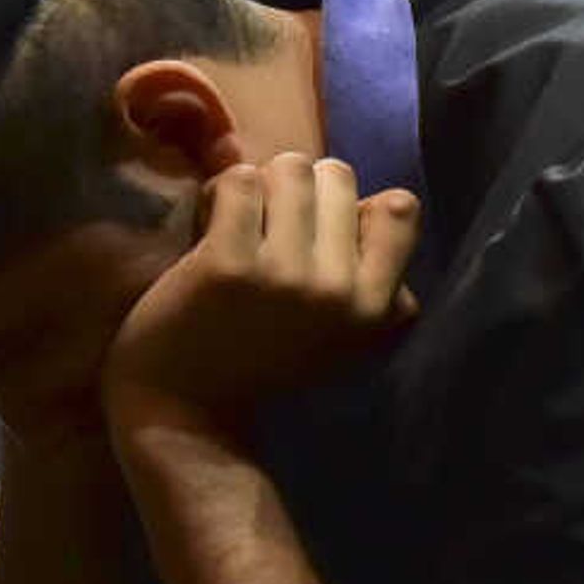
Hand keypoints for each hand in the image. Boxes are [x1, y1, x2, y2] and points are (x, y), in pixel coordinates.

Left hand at [100, 154, 420, 436]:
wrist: (184, 415)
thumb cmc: (262, 363)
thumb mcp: (344, 335)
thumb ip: (375, 279)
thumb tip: (385, 202)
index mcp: (375, 309)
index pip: (399, 207)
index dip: (354, 209)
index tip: (318, 238)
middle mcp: (338, 291)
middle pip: (336, 175)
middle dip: (299, 192)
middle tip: (268, 233)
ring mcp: (283, 276)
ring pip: (288, 167)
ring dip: (258, 188)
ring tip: (238, 228)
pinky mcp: (227, 264)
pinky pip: (237, 180)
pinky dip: (217, 196)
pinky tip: (206, 232)